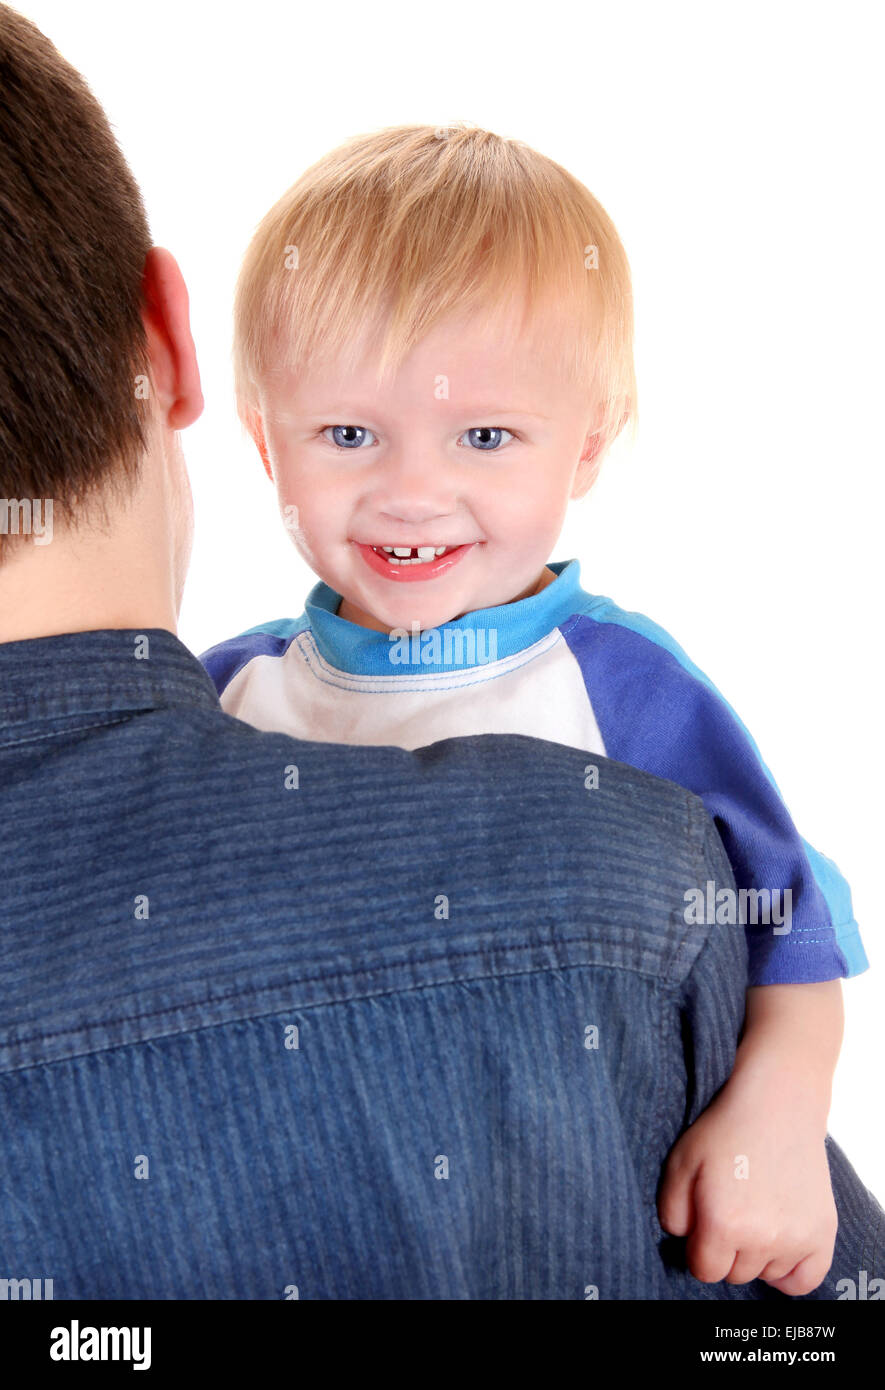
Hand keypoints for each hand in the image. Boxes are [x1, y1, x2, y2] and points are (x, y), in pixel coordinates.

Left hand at [657, 1075, 837, 1294]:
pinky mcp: (822, 1233)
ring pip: (766, 1275)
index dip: (699, 1248)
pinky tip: (777, 1248)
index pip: (705, 1270)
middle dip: (726, 1250)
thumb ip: (671, 1213)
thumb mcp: (680, 1164)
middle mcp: (762, 1239)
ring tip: (755, 1214)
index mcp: (723, 1223)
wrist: (777, 1106)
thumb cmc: (726, 1131)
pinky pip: (804, 1282)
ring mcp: (796, 1239)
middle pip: (735, 1274)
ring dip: (756, 1255)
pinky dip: (789, 1273)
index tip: (704, 1223)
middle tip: (731, 1210)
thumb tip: (685, 1241)